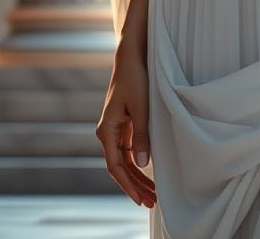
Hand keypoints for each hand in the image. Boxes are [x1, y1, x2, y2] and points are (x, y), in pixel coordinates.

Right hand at [95, 47, 157, 207]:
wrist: (131, 56)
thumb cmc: (135, 78)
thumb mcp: (141, 107)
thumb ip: (142, 135)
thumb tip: (142, 163)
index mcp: (106, 130)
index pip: (115, 166)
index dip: (128, 185)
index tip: (140, 199)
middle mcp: (107, 132)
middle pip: (119, 167)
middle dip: (134, 186)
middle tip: (152, 202)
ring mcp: (115, 129)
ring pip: (124, 160)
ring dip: (137, 176)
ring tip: (152, 193)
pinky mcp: (124, 123)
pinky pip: (128, 150)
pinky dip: (138, 162)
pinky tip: (148, 172)